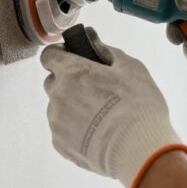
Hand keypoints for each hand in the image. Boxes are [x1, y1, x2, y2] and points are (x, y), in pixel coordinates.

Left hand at [41, 27, 186, 187]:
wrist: (138, 150)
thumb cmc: (137, 105)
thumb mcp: (130, 68)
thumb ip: (106, 50)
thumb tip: (91, 37)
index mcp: (72, 72)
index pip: (48, 55)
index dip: (60, 54)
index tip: (72, 57)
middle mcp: (58, 96)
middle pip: (53, 82)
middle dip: (68, 81)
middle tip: (93, 88)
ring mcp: (56, 122)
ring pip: (57, 107)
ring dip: (71, 106)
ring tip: (99, 115)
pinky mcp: (60, 145)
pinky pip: (62, 130)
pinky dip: (74, 128)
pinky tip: (97, 132)